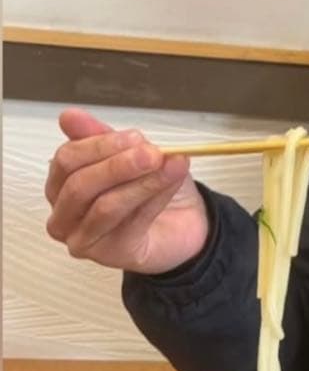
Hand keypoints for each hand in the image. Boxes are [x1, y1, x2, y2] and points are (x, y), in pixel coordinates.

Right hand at [45, 108, 209, 274]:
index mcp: (62, 184)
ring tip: (170, 165)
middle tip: (153, 153)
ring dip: (142, 182)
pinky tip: (171, 183)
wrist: (185, 223)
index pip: (67, 160)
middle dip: (119, 165)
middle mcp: (64, 215)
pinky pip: (130, 223)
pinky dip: (154, 199)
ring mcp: (83, 239)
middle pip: (80, 185)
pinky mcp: (109, 255)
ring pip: (105, 206)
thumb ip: (103, 137)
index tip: (135, 137)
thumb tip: (69, 115)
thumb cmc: (152, 188)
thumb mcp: (132, 154)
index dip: (100, 145)